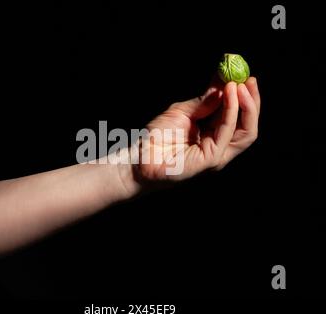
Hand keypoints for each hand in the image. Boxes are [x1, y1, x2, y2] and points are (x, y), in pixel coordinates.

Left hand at [136, 77, 259, 180]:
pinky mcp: (210, 159)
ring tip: (240, 85)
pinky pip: (226, 133)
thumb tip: (222, 83)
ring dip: (246, 106)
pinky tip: (229, 95)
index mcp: (213, 135)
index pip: (237, 117)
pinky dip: (231, 112)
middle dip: (251, 101)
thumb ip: (203, 101)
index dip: (243, 97)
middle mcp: (219, 146)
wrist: (140, 156)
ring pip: (244, 132)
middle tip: (249, 79)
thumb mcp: (182, 111)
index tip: (243, 75)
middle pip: (246, 125)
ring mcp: (216, 154)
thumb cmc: (157, 136)